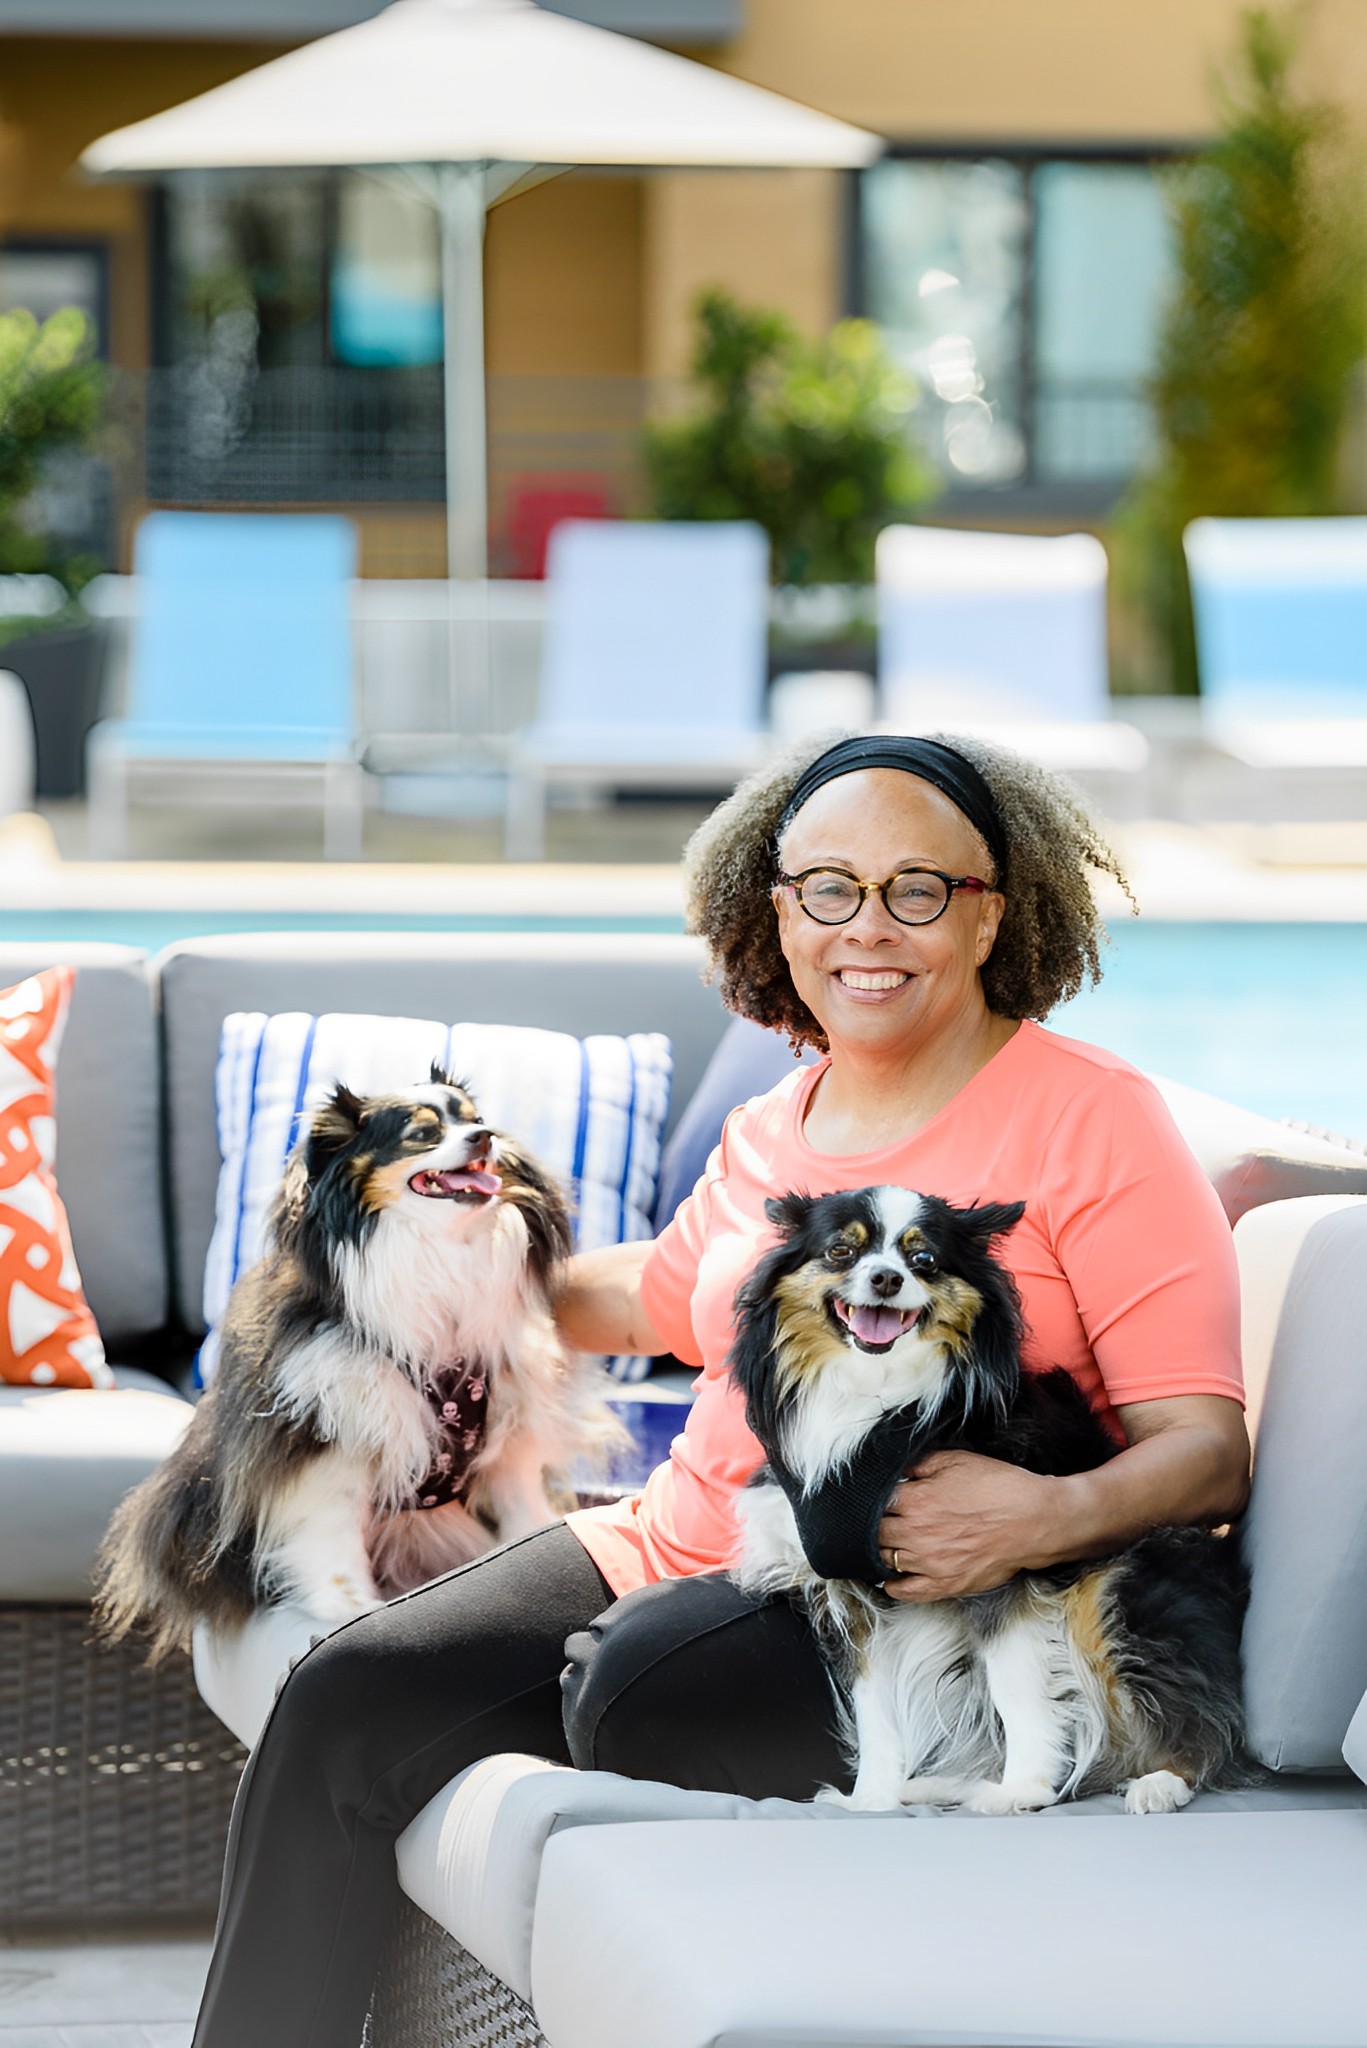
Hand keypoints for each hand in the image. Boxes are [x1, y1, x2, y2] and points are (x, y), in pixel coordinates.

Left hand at [876, 1450, 1063, 1602]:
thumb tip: (898, 1472)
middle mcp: (916, 1534)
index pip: (876, 1503)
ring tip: (883, 1545)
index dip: (876, 1499)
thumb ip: (920, 1465)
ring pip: (886, 1560)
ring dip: (881, 1551)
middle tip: (879, 1521)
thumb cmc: (998, 1487)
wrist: (1034, 1521)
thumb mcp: (956, 1460)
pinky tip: (889, 1579)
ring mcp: (929, 1563)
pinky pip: (906, 1592)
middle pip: (876, 1533)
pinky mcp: (945, 1585)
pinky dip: (892, 1586)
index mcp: (916, 1501)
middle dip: (875, 1525)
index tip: (879, 1499)